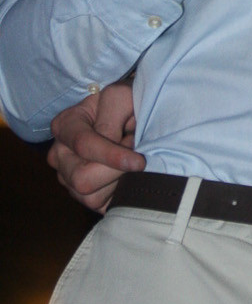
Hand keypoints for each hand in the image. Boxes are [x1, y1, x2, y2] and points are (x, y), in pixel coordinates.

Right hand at [47, 80, 143, 213]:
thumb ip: (111, 117)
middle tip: (135, 158)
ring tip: (129, 164)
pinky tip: (126, 176)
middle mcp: (59, 154)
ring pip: (90, 198)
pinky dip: (118, 194)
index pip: (84, 146)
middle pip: (81, 179)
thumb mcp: (120, 97)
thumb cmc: (124, 103)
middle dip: (114, 172)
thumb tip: (110, 144)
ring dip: (118, 183)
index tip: (139, 161)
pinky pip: (99, 206)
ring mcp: (67, 178)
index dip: (113, 156)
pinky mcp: (82, 195)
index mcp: (65, 126)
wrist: (130, 116)